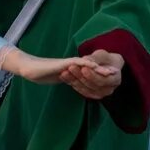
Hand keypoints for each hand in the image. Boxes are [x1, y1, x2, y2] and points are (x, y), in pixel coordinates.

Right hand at [3, 50, 120, 99]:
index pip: (90, 73)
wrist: (31, 69)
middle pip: (93, 68)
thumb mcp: (60, 78)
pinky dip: (89, 65)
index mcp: (74, 70)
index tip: (112, 80)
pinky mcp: (65, 63)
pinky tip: (97, 67)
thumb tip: (76, 86)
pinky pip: (79, 63)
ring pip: (89, 65)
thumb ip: (69, 80)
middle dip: (105, 72)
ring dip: (101, 69)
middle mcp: (74, 65)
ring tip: (112, 72)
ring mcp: (70, 63)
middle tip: (118, 74)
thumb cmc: (43, 74)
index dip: (101, 77)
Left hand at [60, 49, 124, 99]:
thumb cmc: (107, 59)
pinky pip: (81, 91)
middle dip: (81, 77)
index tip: (83, 68)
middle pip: (93, 86)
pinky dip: (72, 84)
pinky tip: (65, 77)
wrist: (107, 66)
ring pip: (85, 89)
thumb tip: (85, 60)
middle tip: (71, 67)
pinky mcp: (91, 94)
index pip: (103, 80)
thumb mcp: (103, 55)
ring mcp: (100, 94)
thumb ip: (95, 58)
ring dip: (74, 81)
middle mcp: (109, 90)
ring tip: (65, 72)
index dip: (92, 75)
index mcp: (115, 79)